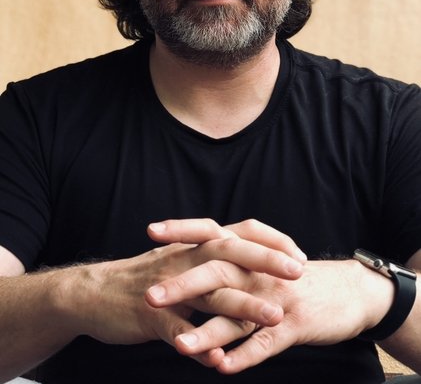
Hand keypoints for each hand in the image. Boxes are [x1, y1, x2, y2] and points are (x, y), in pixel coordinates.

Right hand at [62, 219, 304, 367]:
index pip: (239, 233)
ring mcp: (168, 287)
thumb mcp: (180, 259)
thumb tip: (248, 261)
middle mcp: (184, 259)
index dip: (270, 241)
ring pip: (210, 294)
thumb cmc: (143, 278)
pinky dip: (198, 345)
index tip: (298, 254)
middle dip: (265, 261)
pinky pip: (178, 330)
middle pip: (230, 253)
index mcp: (194, 246)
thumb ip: (212, 260)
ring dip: (242, 306)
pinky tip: (218, 360)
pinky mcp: (150, 315)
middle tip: (298, 272)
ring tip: (273, 316)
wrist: (94, 292)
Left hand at [146, 221, 393, 373]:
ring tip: (180, 346)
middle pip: (217, 272)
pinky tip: (222, 368)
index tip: (150, 231)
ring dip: (208, 332)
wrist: (349, 290)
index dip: (182, 230)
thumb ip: (233, 256)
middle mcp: (259, 270)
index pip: (211, 232)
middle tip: (149, 296)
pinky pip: (265, 342)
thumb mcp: (264, 259)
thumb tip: (195, 253)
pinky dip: (244, 356)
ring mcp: (276, 297)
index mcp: (249, 252)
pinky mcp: (295, 325)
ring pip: (237, 315)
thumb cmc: (296, 276)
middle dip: (182, 285)